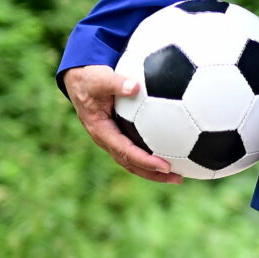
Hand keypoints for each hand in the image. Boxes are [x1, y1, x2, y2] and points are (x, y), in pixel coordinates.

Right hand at [63, 64, 180, 183]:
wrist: (79, 81)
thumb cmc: (90, 79)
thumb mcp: (100, 79)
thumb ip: (117, 83)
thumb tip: (135, 86)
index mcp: (101, 131)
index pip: (126, 152)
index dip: (145, 161)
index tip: (165, 166)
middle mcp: (107, 140)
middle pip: (131, 164)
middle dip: (153, 174)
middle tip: (177, 178)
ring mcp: (113, 139)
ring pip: (134, 161)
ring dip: (154, 170)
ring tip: (179, 175)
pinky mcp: (119, 134)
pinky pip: (137, 149)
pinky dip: (152, 156)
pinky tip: (174, 153)